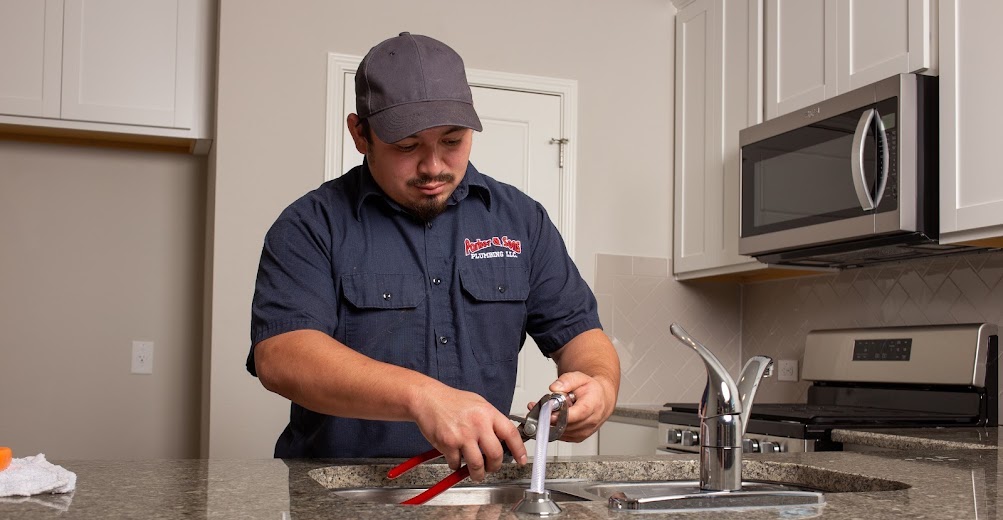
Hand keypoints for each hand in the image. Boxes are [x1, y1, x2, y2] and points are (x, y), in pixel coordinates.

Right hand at [413, 385, 527, 481]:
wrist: (428, 399)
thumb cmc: (451, 401)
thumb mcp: (478, 404)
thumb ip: (491, 420)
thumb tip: (503, 437)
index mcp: (488, 413)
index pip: (511, 434)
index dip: (519, 449)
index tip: (521, 459)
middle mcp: (478, 424)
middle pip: (495, 455)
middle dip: (495, 466)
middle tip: (491, 467)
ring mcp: (463, 435)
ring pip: (477, 465)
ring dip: (477, 473)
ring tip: (476, 473)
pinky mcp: (448, 443)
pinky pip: (456, 463)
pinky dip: (456, 465)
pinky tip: (455, 459)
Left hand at [527, 371, 615, 441]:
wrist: (601, 399)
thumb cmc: (591, 390)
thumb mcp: (580, 378)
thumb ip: (566, 381)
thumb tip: (554, 388)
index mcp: (593, 406)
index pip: (576, 415)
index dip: (560, 415)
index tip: (548, 412)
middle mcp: (591, 421)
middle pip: (566, 425)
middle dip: (552, 416)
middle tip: (545, 406)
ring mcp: (585, 432)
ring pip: (561, 432)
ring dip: (552, 422)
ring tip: (552, 409)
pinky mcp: (578, 437)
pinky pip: (561, 436)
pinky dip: (554, 427)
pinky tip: (554, 417)